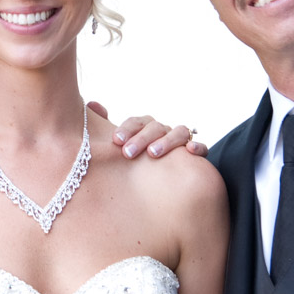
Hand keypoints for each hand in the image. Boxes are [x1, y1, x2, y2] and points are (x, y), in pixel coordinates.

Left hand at [87, 101, 205, 158]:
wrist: (163, 188)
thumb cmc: (138, 164)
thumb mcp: (123, 146)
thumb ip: (106, 127)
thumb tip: (93, 105)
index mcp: (145, 129)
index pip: (137, 122)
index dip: (127, 129)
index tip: (116, 141)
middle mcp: (164, 132)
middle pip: (156, 126)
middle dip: (141, 138)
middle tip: (128, 153)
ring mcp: (182, 143)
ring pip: (179, 132)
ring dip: (166, 141)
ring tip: (153, 154)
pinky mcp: (197, 157)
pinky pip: (201, 148)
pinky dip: (197, 147)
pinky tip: (189, 151)